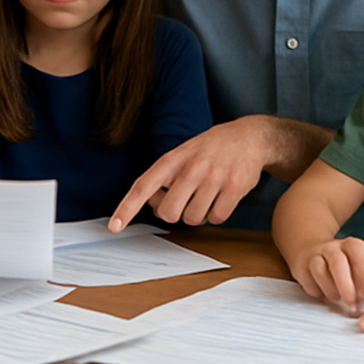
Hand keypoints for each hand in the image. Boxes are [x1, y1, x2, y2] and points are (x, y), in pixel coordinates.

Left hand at [110, 118, 270, 230]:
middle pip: (169, 213)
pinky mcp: (235, 188)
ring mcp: (214, 177)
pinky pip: (217, 218)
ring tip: (206, 195)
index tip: (114, 227)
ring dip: (198, 214)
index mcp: (173, 159)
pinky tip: (221, 197)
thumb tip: (152, 204)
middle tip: (185, 201)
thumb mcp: (182, 155)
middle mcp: (192, 167)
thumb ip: (165, 177)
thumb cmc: (210, 149)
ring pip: (194, 218)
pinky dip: (217, 214)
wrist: (249, 137)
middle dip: (174, 213)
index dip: (127, 208)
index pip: (143, 186)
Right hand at [293, 237, 363, 309]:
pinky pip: (309, 281)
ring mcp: (315, 256)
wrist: (312, 248)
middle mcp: (332, 248)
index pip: (360, 255)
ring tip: (340, 301)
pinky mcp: (301, 267)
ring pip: (321, 272)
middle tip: (355, 305)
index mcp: (352, 245)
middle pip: (338, 263)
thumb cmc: (346, 260)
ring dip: (332, 290)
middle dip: (347, 286)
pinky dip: (318, 292)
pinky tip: (326, 298)